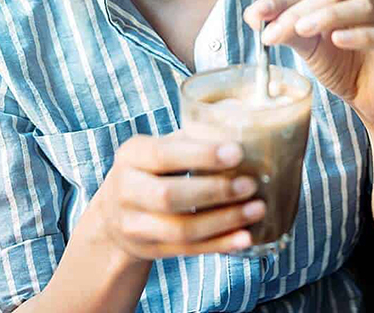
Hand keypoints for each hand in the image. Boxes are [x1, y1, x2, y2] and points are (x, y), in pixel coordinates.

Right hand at [89, 132, 265, 261]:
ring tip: (257, 208)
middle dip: (214, 191)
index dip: (202, 155)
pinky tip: (245, 237)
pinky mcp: (150, 249)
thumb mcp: (161, 146)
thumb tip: (240, 123)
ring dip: (224, 221)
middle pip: (169, 197)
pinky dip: (219, 245)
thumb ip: (193, 136)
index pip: (164, 155)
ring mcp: (134, 226)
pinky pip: (188, 250)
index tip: (237, 153)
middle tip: (251, 184)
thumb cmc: (154, 168)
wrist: (116, 212)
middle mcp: (126, 191)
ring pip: (181, 229)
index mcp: (131, 156)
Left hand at [244, 0, 373, 129]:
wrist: (370, 99)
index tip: (255, 14)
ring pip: (360, 7)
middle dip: (300, 10)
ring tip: (302, 29)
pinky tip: (337, 39)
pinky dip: (358, 34)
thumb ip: (287, 28)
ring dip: (328, 16)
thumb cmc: (343, 65)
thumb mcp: (308, 45)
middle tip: (274, 29)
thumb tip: (255, 16)